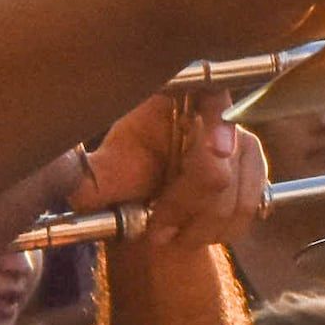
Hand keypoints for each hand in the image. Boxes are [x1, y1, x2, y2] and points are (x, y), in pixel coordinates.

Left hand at [86, 93, 270, 259]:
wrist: (149, 210)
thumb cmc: (122, 182)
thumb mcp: (100, 178)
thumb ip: (88, 175)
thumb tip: (69, 175)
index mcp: (173, 99)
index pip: (210, 89)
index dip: (219, 118)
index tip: (218, 151)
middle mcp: (212, 113)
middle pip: (224, 155)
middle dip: (188, 201)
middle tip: (159, 227)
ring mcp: (240, 141)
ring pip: (235, 189)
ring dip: (200, 224)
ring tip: (171, 234)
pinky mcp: (256, 170)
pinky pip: (249, 206)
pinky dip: (220, 230)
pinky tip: (194, 233)